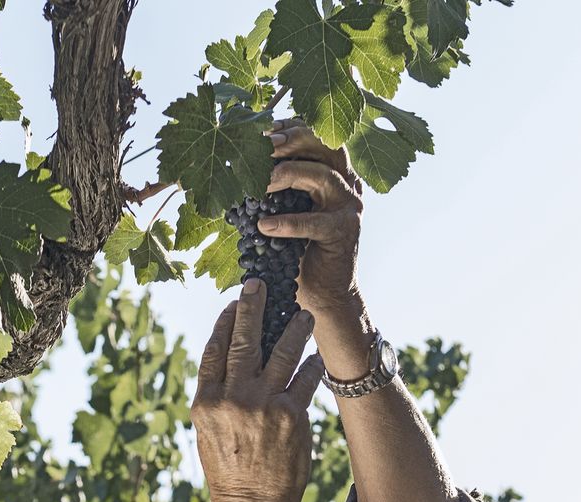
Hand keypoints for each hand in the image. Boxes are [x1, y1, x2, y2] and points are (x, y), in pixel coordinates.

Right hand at [190, 280, 321, 501]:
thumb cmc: (229, 471)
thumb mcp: (208, 433)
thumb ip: (215, 397)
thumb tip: (227, 361)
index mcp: (205, 402)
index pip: (214, 349)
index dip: (225, 320)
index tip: (234, 301)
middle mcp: (231, 399)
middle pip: (242, 340)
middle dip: (253, 306)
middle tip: (261, 283)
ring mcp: (262, 406)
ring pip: (281, 352)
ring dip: (295, 328)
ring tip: (305, 314)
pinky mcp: (291, 416)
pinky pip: (306, 378)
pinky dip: (313, 364)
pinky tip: (317, 356)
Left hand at [258, 117, 364, 319]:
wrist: (321, 292)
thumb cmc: (297, 250)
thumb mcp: (283, 211)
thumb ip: (272, 188)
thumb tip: (232, 167)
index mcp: (332, 171)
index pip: (316, 137)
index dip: (291, 128)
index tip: (264, 130)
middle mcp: (346, 183)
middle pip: (326, 146)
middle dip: (293, 141)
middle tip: (264, 147)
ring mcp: (348, 206)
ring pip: (323, 176)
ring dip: (289, 174)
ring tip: (260, 184)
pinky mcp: (344, 232)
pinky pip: (316, 222)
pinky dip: (289, 222)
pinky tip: (264, 226)